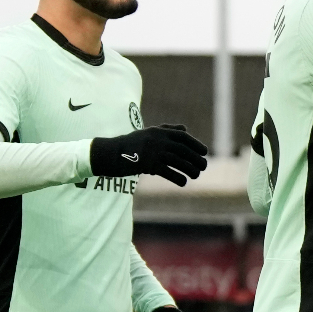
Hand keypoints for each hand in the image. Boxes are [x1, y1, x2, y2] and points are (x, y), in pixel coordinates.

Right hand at [91, 123, 208, 186]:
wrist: (108, 153)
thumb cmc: (130, 145)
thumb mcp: (148, 133)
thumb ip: (167, 130)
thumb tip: (185, 129)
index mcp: (158, 132)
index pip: (183, 137)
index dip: (196, 144)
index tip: (205, 152)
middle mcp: (157, 140)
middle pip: (183, 150)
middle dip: (196, 159)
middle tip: (203, 166)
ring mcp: (153, 152)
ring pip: (178, 161)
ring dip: (190, 169)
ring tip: (195, 175)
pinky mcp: (147, 165)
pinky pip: (168, 172)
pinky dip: (178, 178)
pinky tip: (183, 183)